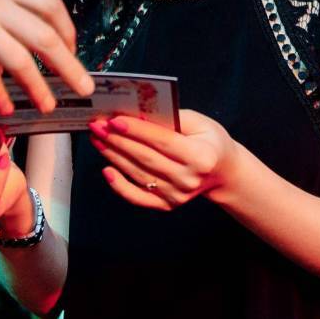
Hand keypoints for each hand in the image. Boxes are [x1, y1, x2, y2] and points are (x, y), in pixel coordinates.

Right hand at [0, 0, 94, 114]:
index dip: (67, 31)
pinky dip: (1, 95)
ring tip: (48, 104)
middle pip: (45, 35)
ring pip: (22, 60)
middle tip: (83, 86)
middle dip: (69, 65)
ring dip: (40, 87)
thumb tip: (27, 30)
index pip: (49, 4)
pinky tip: (6, 106)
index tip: (71, 51)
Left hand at [88, 109, 239, 210]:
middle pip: (146, 158)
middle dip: (118, 141)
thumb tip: (137, 113)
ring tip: (97, 139)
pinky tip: (106, 170)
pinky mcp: (167, 205)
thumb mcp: (199, 122)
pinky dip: (120, 185)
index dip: (137, 130)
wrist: (222, 172)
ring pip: (138, 174)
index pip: (163, 141)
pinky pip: (138, 197)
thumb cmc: (209, 140)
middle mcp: (189, 179)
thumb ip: (171, 117)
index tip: (114, 119)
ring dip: (114, 156)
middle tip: (97, 126)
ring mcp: (177, 195)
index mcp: (201, 156)